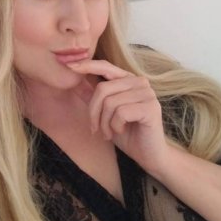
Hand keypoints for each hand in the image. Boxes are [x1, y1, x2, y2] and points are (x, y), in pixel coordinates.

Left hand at [67, 58, 169, 173]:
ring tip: (110, 132)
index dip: (87, 65)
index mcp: (128, 79)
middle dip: (93, 112)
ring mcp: (147, 93)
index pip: (105, 66)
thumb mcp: (104, 113)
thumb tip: (74, 80)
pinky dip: (115, 126)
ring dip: (104, 122)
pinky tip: (121, 131)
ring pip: (110, 102)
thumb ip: (92, 95)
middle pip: (103, 89)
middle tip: (95, 129)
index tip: (70, 66)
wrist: (148, 155)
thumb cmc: (126, 133)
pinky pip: (120, 113)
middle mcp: (139, 82)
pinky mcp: (150, 107)